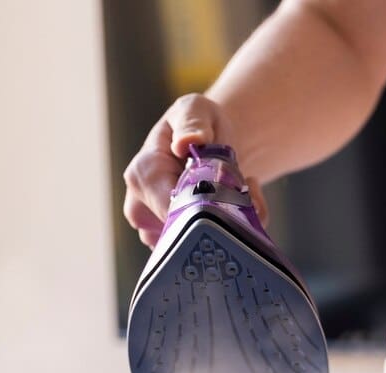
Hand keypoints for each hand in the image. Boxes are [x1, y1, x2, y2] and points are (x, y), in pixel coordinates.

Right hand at [122, 93, 268, 247]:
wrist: (208, 143)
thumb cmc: (198, 123)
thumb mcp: (196, 109)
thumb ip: (193, 123)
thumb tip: (189, 142)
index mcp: (143, 175)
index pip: (170, 209)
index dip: (207, 205)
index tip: (234, 186)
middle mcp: (141, 208)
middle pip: (185, 232)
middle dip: (220, 216)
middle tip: (243, 188)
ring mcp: (155, 230)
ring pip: (198, 244)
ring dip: (228, 225)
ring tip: (240, 191)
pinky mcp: (173, 243)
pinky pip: (204, 250)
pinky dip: (230, 233)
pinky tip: (237, 206)